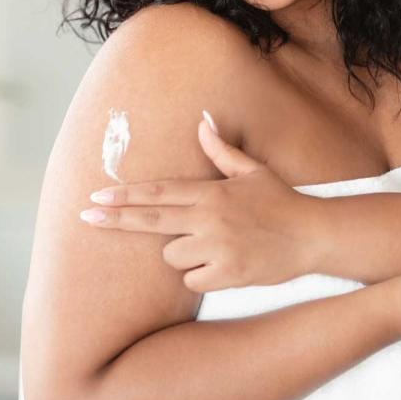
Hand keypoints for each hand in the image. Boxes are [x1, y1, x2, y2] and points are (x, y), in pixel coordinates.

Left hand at [81, 112, 320, 291]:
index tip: (97, 195)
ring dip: (183, 253)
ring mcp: (217, 247)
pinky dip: (201, 274)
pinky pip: (192, 279)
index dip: (126, 194)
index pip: (159, 191)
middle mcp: (210, 218)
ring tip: (214, 245)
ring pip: (172, 255)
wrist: (314, 236)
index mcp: (212, 192)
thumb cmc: (281, 201)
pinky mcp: (227, 274)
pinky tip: (223, 265)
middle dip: (115, 219)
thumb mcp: (253, 171)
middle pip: (151, 219)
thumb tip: (202, 120)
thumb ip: (221, 151)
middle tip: (85, 217)